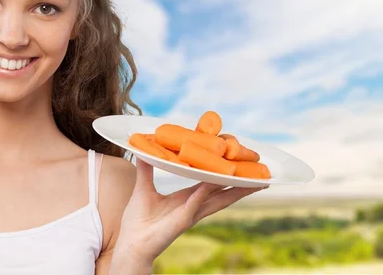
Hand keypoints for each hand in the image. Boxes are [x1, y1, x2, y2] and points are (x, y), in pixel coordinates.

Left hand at [113, 158, 265, 269]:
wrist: (131, 242)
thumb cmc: (138, 220)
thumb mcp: (143, 188)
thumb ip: (146, 168)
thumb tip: (142, 149)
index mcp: (187, 198)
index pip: (210, 184)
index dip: (224, 174)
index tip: (237, 162)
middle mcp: (193, 206)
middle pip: (223, 193)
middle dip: (242, 184)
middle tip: (261, 174)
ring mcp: (190, 214)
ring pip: (217, 199)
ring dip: (234, 190)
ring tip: (253, 181)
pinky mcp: (182, 221)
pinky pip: (195, 204)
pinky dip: (204, 193)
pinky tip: (211, 183)